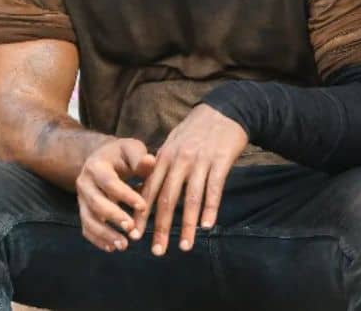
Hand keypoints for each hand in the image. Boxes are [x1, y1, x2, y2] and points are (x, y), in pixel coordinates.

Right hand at [75, 138, 155, 251]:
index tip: (143, 206)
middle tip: (132, 229)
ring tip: (124, 245)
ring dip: (105, 234)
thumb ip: (140, 158)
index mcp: (96, 166)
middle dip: (114, 217)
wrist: (103, 159)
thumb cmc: (123, 155)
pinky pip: (87, 228)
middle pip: (96, 203)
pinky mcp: (84, 211)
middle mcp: (84, 183)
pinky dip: (98, 240)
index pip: (109, 182)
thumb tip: (150, 161)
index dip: (125, 195)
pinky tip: (113, 247)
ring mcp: (82, 199)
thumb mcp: (132, 150)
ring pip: (88, 219)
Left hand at [132, 104, 247, 254]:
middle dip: (160, 227)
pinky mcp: (220, 162)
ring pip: (190, 199)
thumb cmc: (197, 130)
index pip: (148, 190)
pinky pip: (213, 189)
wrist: (224, 110)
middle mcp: (178, 161)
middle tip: (157, 251)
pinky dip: (209, 209)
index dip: (141, 215)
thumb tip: (150, 189)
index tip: (136, 235)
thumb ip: (162, 166)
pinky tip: (207, 226)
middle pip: (166, 199)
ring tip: (184, 246)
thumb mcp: (173, 143)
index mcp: (163, 158)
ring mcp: (199, 161)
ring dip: (186, 225)